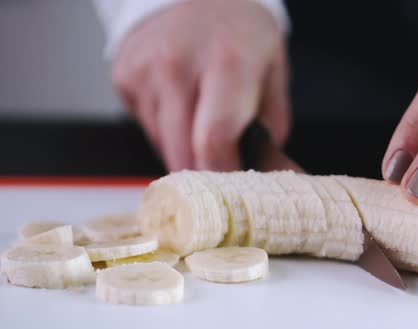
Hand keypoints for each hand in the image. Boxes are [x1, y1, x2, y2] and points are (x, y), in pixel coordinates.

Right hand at [111, 0, 289, 170]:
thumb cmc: (239, 32)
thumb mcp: (272, 70)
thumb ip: (271, 124)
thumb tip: (262, 169)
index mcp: (226, 62)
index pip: (214, 140)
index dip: (222, 174)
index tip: (231, 185)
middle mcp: (178, 65)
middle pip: (182, 152)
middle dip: (202, 172)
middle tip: (219, 167)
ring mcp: (145, 70)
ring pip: (162, 144)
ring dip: (184, 148)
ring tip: (200, 119)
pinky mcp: (124, 77)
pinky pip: (147, 127)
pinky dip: (166, 129)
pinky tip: (180, 104)